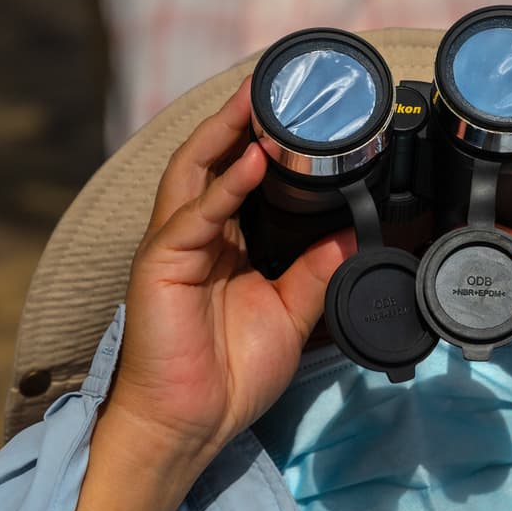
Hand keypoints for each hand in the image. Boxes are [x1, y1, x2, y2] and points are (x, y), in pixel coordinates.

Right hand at [108, 77, 351, 466]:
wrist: (193, 423)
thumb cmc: (229, 375)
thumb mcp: (291, 315)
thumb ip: (317, 272)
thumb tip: (351, 232)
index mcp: (225, 247)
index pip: (241, 181)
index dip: (264, 147)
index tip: (299, 120)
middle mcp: (197, 238)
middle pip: (213, 162)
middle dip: (239, 122)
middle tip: (274, 87)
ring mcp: (174, 247)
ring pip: (195, 173)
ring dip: (225, 134)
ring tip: (257, 101)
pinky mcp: (160, 264)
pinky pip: (194, 216)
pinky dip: (223, 188)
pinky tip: (252, 162)